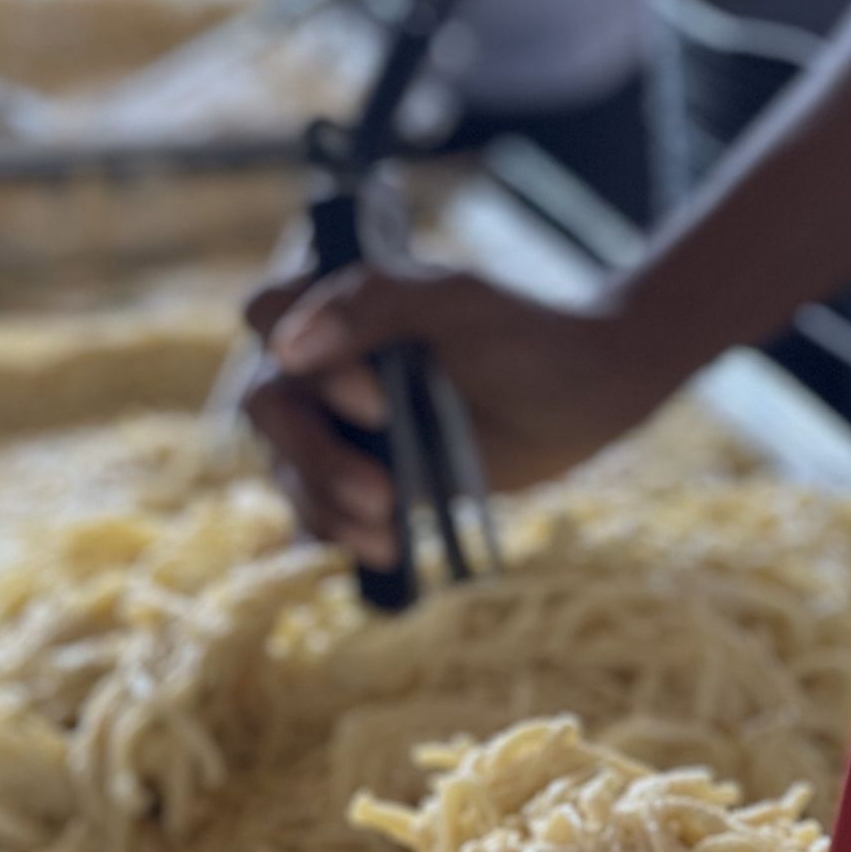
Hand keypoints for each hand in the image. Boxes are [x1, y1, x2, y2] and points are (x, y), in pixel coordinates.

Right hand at [239, 263, 669, 565]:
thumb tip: (285, 347)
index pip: (266, 318)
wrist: (584, 399)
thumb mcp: (454, 303)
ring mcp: (340, 423)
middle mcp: (325, 362)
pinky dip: (342, 533)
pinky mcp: (363, 476)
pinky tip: (386, 549)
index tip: (376, 396)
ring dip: (327, 502)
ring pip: (289, 467)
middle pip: (269, 408)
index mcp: (337, 303)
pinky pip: (321, 512)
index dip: (302, 361)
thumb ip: (371, 304)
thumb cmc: (524, 336)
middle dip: (317, 455)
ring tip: (389, 523)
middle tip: (381, 491)